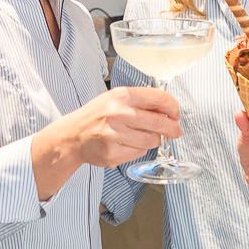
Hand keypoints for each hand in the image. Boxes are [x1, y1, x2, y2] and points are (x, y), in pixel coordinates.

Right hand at [65, 86, 181, 168]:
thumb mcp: (116, 98)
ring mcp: (115, 134)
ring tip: (144, 136)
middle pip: (160, 122)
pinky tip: (128, 143)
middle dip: (172, 128)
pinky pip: (140, 152)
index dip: (173, 107)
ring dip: (154, 139)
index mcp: (122, 96)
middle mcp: (119, 113)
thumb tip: (169, 110)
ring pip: (152, 140)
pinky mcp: (113, 152)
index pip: (160, 98)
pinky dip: (139, 149)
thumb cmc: (97, 116)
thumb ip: (141, 101)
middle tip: (175, 131)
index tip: (176, 113)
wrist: (73, 135)